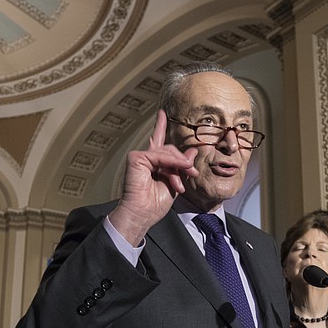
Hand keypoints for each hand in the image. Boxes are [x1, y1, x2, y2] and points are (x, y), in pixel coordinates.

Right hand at [107, 110, 198, 244]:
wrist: (143, 214)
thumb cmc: (155, 204)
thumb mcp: (175, 182)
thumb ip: (182, 166)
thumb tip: (192, 151)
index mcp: (153, 163)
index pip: (158, 141)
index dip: (160, 126)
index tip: (162, 113)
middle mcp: (145, 158)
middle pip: (170, 149)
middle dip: (183, 161)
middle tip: (192, 173)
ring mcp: (140, 157)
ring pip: (167, 151)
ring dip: (178, 166)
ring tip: (182, 181)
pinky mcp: (135, 158)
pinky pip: (158, 154)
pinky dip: (170, 163)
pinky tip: (174, 172)